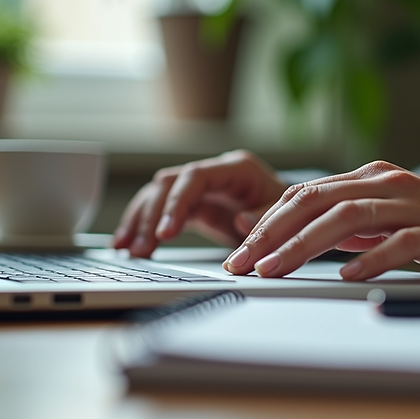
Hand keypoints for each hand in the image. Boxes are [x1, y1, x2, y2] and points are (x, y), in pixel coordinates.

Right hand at [113, 150, 287, 257]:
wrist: (293, 217)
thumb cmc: (291, 213)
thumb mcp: (285, 216)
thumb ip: (264, 218)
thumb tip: (241, 219)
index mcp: (236, 168)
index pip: (195, 177)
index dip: (177, 202)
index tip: (166, 232)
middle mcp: (213, 173)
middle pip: (169, 185)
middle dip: (152, 216)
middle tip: (141, 248)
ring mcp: (200, 188)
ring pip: (158, 196)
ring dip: (140, 221)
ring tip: (126, 250)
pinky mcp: (193, 205)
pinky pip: (161, 211)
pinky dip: (143, 226)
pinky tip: (128, 246)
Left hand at [222, 161, 419, 292]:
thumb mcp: (393, 226)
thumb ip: (354, 229)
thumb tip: (303, 244)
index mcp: (374, 181)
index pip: (306, 194)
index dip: (266, 220)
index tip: (237, 249)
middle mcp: (390, 185)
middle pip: (316, 200)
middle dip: (270, 231)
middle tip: (239, 260)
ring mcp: (418, 206)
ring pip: (348, 218)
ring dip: (303, 245)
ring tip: (273, 269)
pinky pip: (401, 244)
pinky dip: (370, 259)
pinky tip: (345, 276)